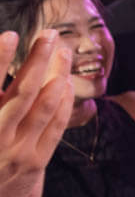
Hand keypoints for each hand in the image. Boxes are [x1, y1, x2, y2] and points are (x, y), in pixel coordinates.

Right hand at [0, 31, 73, 196]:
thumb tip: (0, 78)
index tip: (9, 35)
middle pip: (24, 90)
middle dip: (38, 59)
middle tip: (49, 34)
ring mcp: (19, 150)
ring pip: (46, 106)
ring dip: (57, 75)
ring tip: (62, 51)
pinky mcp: (36, 162)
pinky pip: (56, 127)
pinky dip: (64, 103)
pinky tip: (66, 84)